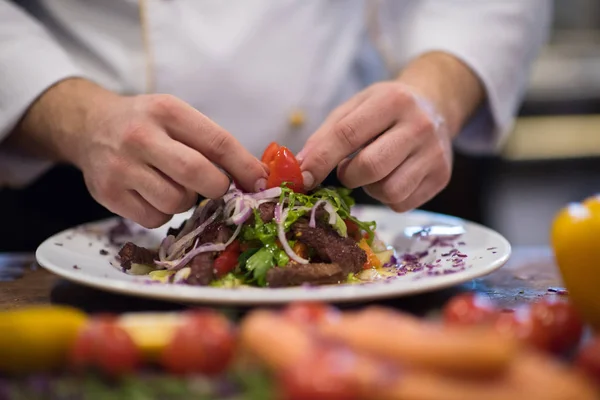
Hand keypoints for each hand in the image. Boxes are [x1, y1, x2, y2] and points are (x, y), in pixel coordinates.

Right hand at [78, 93, 267, 227]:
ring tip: (174, 184)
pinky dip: (163, 213)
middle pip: (197, 174)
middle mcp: (140, 136)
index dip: (244, 166)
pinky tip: (153, 194)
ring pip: (177, 202)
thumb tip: (257, 177)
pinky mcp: (108, 194)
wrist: (89, 126)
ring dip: (187, 200)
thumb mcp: (177, 118)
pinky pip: (155, 219)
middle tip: (216, 186)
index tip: (261, 182)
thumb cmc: (146, 124)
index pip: (217, 142)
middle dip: (217, 187)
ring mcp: (120, 167)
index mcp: (167, 111)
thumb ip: (212, 143)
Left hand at [297, 52, 483, 211]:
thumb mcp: (355, 108)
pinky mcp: (441, 178)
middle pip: (370, 167)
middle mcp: (419, 126)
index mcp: (392, 100)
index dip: (321, 159)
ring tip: (374, 171)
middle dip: (349, 175)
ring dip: (370, 188)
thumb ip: (325, 136)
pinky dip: (388, 197)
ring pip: (388, 191)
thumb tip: (301, 171)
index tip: (303, 178)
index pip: (347, 134)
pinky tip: (391, 177)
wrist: (435, 107)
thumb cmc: (385, 110)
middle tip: (348, 169)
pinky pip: (401, 203)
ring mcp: (434, 154)